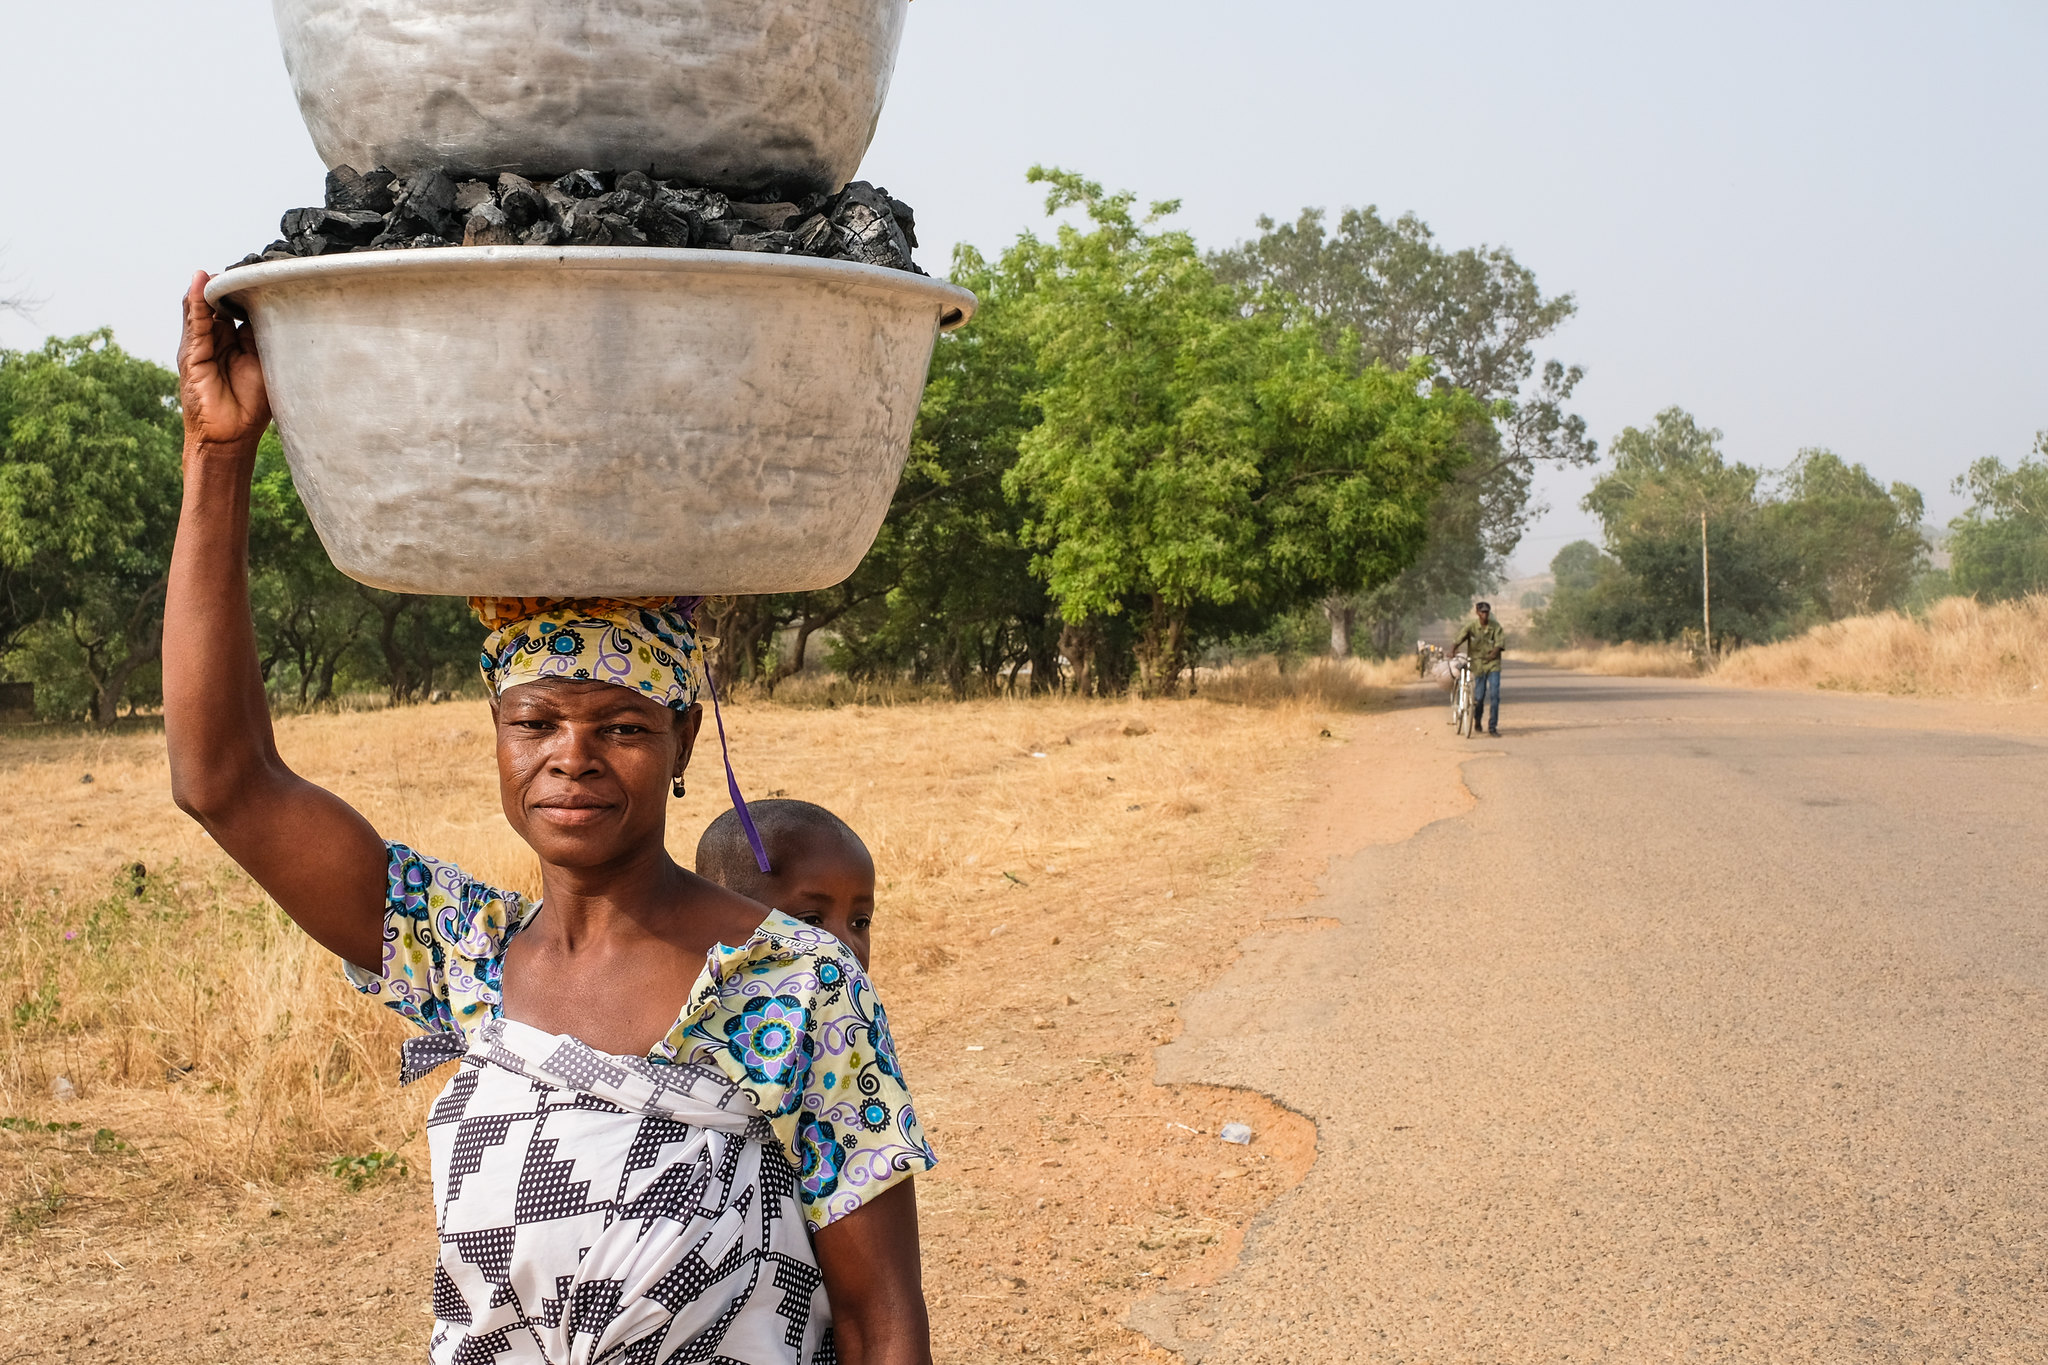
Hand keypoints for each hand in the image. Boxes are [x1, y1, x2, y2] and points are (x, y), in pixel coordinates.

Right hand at [178, 271, 269, 451]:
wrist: (231, 437)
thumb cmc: (252, 405)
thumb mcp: (265, 364)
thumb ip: (263, 338)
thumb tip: (276, 309)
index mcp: (234, 341)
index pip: (236, 307)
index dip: (244, 290)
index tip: (260, 271)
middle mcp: (215, 340)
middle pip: (218, 303)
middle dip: (228, 284)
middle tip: (244, 265)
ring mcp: (200, 346)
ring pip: (202, 308)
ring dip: (210, 287)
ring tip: (221, 268)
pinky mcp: (190, 355)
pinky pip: (194, 323)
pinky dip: (195, 302)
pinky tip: (200, 283)